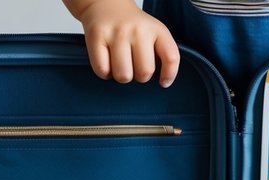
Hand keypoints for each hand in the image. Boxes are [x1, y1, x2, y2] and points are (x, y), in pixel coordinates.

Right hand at [64, 0, 180, 86]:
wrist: (106, 4)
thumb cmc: (131, 25)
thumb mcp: (153, 33)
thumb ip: (162, 54)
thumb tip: (162, 82)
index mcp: (157, 30)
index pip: (171, 57)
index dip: (168, 75)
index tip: (163, 82)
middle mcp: (138, 30)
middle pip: (144, 73)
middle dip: (138, 76)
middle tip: (133, 64)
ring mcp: (117, 33)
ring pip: (123, 75)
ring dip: (121, 75)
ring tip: (120, 63)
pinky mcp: (97, 37)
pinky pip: (102, 70)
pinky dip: (104, 72)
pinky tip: (107, 61)